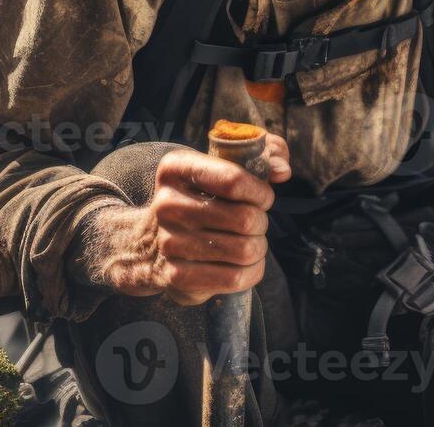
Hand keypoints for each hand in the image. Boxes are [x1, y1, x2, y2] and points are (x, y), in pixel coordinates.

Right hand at [74, 136, 290, 305]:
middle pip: (245, 218)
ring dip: (259, 247)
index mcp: (176, 168)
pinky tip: (248, 264)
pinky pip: (234, 278)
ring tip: (251, 242)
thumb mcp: (225, 165)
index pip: (233, 180)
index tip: (263, 198)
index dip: (261, 192)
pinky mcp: (175, 275)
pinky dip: (252, 272)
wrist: (151, 243)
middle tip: (255, 223)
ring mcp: (168, 242)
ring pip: (244, 250)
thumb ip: (264, 154)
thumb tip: (282, 170)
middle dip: (261, 222)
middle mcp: (166, 203)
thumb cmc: (203, 198)